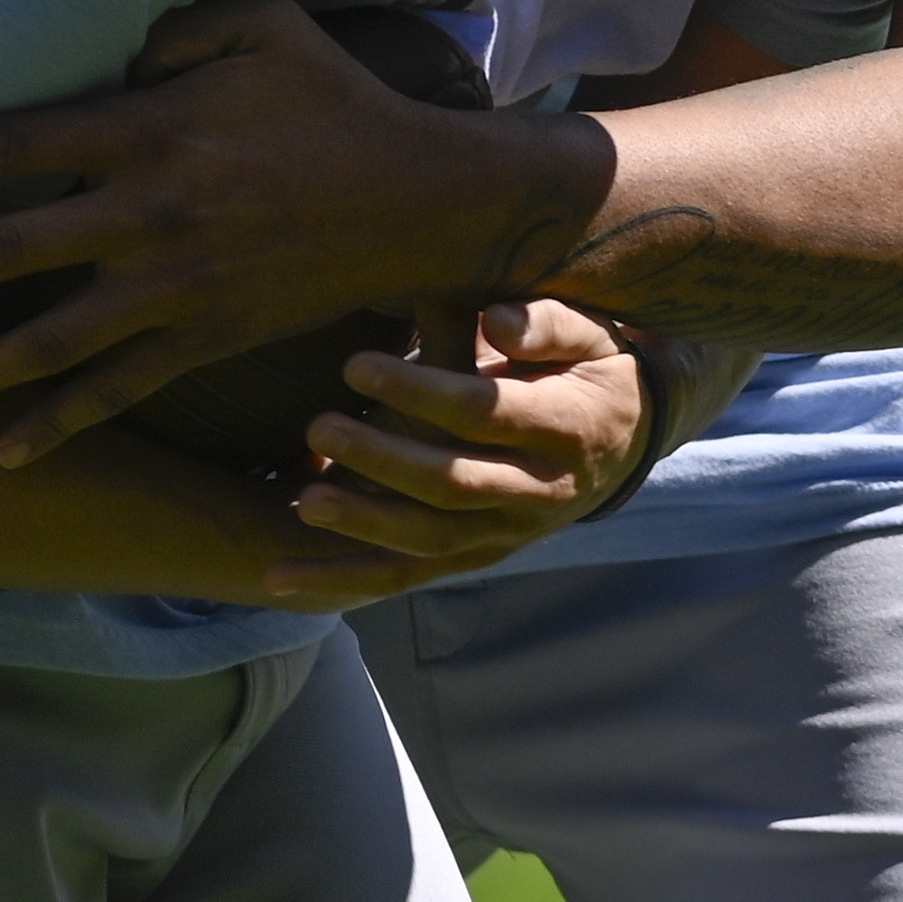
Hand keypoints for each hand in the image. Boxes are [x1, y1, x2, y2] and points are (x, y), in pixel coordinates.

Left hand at [0, 0, 609, 466]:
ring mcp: (176, 284)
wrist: (416, 197)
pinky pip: (120, 387)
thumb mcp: (265, 24)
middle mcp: (149, 212)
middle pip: (13, 246)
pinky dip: (62, 423)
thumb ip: (179, 21)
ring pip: (56, 336)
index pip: (20, 141)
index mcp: (151, 129)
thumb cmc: (334, 98)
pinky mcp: (207, 336)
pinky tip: (7, 450)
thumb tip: (115, 36)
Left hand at [274, 299, 649, 582]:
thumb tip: (497, 319)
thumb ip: (547, 322)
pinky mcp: (473, 558)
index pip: (485, 414)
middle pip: (452, 483)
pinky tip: (280, 578)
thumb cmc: (591, 367)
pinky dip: (342, 582)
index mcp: (567, 427)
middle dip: (382, 459)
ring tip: (304, 500)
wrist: (622, 442)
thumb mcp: (592, 332)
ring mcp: (505, 535)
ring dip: (363, 526)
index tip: (357, 364)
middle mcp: (539, 493)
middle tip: (319, 425)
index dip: (421, 392)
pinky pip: (403, 579)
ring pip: (428, 540)